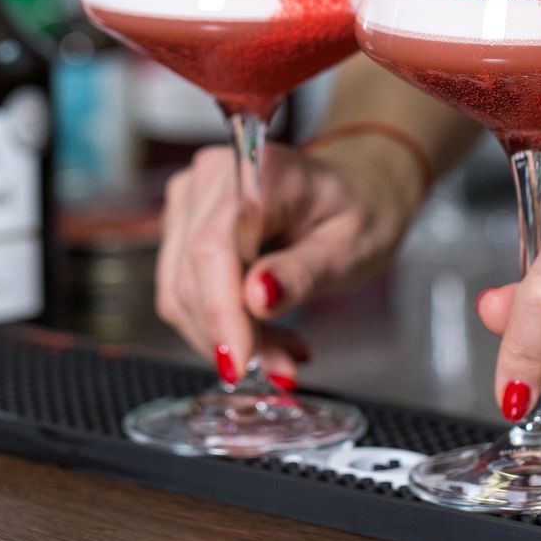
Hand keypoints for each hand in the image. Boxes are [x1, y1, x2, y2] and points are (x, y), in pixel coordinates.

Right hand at [155, 140, 419, 378]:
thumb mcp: (351, 248)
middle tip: (281, 369)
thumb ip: (303, 272)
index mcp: (258, 171)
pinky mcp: (185, 228)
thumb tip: (257, 299)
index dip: (220, 312)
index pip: (214, 248)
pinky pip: (185, 292)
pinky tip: (264, 334)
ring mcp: (191, 202)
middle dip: (231, 336)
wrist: (356, 192)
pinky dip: (221, 325)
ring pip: (181, 292)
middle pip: (192, 275)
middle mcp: (212, 178)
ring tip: (281, 352)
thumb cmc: (360, 211)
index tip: (241, 363)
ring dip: (226, 337)